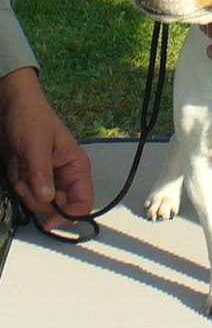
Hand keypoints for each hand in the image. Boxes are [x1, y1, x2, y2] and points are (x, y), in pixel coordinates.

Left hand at [0, 69, 92, 230]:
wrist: (12, 106)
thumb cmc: (31, 120)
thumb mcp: (36, 147)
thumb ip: (42, 174)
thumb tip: (48, 201)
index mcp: (77, 167)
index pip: (84, 201)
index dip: (69, 216)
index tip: (48, 221)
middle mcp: (66, 175)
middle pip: (59, 207)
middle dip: (37, 200)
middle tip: (25, 184)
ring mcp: (49, 177)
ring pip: (40, 201)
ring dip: (25, 190)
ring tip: (19, 168)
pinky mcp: (34, 176)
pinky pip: (27, 192)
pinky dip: (17, 183)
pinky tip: (16, 166)